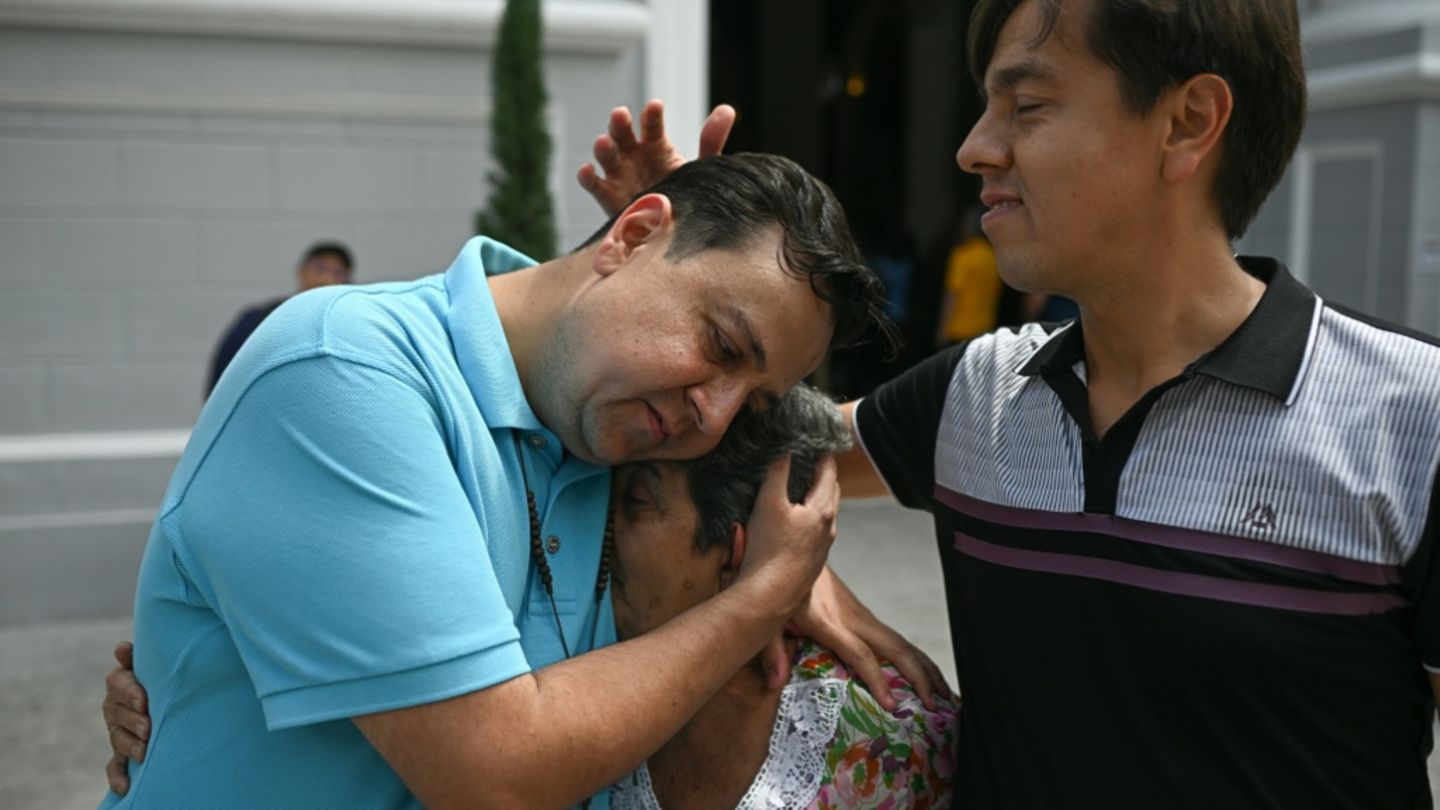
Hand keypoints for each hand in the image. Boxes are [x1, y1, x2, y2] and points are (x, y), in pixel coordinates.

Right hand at [102, 641, 150, 795]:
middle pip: (117, 714)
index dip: (130, 693)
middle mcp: (114, 707)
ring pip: (118, 739)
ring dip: (129, 746)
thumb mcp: (152, 664)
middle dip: (133, 721)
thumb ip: (139, 657)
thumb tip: (122, 647)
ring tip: (144, 751)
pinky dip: (118, 778)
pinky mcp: (122, 752)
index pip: (117, 684)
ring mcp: (117, 731)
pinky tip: (125, 788)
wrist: (169, 696)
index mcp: (120, 683)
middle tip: (149, 728)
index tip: (143, 700)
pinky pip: (115, 766)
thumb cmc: (162, 674)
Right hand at [576, 99, 735, 216]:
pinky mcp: (607, 196)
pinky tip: (587, 171)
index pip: (652, 125)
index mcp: (656, 145)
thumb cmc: (683, 194)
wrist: (673, 232)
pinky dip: (587, 178)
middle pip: (623, 134)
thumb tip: (728, 109)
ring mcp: (619, 174)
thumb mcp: (698, 169)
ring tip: (604, 141)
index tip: (656, 106)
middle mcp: (634, 155)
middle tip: (620, 114)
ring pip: (606, 156)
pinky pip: (594, 185)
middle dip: (620, 123)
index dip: (652, 115)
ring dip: (603, 147)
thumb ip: (711, 141)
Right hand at [735, 455, 839, 618]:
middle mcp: (828, 529)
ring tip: (803, 490)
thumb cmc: (769, 549)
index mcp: (822, 510)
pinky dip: (810, 520)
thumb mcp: (768, 502)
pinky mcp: (811, 564)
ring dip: (818, 499)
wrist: (769, 596)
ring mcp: (822, 548)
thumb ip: (777, 472)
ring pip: (825, 516)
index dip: (824, 455)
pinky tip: (794, 524)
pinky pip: (816, 534)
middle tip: (812, 462)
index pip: (829, 473)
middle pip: (831, 494)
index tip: (819, 442)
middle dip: (824, 476)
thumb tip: (785, 449)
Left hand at [763, 567, 952, 711]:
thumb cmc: (780, 586)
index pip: (860, 655)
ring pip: (903, 644)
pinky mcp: (866, 618)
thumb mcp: (770, 616)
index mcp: (830, 623)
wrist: (797, 551)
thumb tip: (775, 684)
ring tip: (947, 696)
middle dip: (919, 677)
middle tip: (937, 705)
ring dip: (927, 669)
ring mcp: (863, 618)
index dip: (876, 679)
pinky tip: (928, 676)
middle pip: (895, 649)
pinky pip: (897, 641)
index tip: (892, 704)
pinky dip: (917, 659)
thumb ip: (771, 650)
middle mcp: (853, 620)